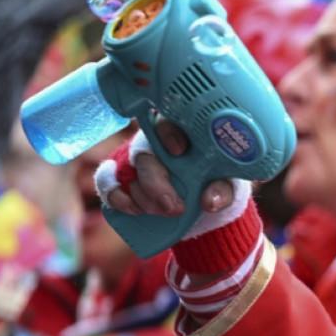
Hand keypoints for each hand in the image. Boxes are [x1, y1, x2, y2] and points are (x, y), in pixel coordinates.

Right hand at [102, 120, 235, 216]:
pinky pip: (109, 184)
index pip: (168, 122)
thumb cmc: (215, 181)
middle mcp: (155, 144)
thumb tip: (209, 201)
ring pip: (127, 172)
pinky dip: (117, 198)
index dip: (168, 133)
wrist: (202, 201)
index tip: (179, 151)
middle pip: (144, 154)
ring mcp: (136, 162)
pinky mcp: (123, 180)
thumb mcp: (226, 184)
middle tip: (173, 207)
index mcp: (182, 134)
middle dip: (155, 184)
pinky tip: (133, 209)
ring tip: (164, 213)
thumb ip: (222, 189)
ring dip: (143, 197)